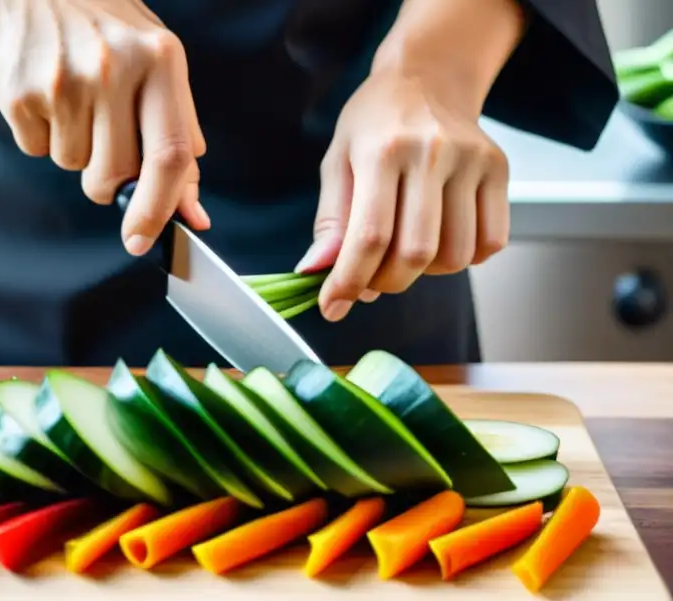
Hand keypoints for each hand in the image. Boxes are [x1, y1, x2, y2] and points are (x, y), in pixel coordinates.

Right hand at [0, 0, 209, 254]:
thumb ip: (179, 137)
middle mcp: (114, 68)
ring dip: (75, 151)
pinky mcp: (21, 93)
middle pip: (115, 173)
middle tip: (103, 142)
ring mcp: (64, 80)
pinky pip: (36, 150)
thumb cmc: (105, 30)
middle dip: (109, 182)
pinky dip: (42, 135)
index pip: (170, 155)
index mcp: (160, 60)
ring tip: (74, 100)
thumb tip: (193, 212)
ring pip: (73, 166)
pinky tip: (47, 96)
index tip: (144, 239)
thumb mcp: (157, 65)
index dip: (160, 208)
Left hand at [296, 68, 510, 321]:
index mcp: (383, 150)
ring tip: (405, 250)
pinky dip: (462, 259)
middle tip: (370, 278)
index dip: (349, 281)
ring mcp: (472, 161)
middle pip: (415, 253)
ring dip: (424, 273)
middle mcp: (432, 152)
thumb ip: (330, 221)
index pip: (370, 235)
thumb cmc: (375, 124)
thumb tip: (316, 272)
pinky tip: (440, 237)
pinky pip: (489, 243)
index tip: (331, 306)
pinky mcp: (500, 170)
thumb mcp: (337, 162)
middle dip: (386, 282)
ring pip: (455, 257)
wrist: (428, 77)